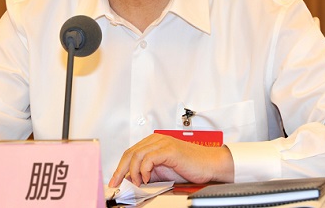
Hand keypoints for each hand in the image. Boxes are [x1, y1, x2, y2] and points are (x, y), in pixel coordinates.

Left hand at [108, 133, 233, 187]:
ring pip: (137, 155)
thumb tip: (131, 181)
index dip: (120, 167)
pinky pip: (149, 158)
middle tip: (116, 184)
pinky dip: (144, 170)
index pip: (131, 153)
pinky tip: (146, 178)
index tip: (115, 181)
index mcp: (153, 142)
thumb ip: (148, 173)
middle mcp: (156, 140)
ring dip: (133, 172)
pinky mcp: (169, 149)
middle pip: (130, 153)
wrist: (209, 164)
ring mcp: (163, 143)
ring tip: (137, 183)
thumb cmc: (190, 167)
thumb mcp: (163, 171)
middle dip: (120, 170)